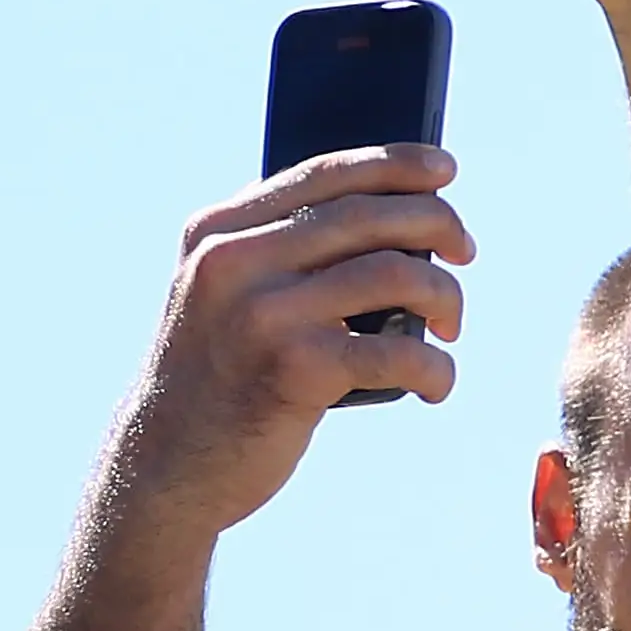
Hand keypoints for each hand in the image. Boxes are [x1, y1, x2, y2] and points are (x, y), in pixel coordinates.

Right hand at [104, 149, 474, 540]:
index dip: (396, 163)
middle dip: (439, 225)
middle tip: (465, 253)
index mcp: (217, 231)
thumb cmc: (219, 377)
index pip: (324, 174)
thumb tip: (394, 210)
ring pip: (396, 272)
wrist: (165, 467)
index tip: (446, 170)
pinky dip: (436, 368)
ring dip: (445, 295)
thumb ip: (278, 248)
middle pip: (370, 215)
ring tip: (450, 325)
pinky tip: (437, 383)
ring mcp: (263, 314)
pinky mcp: (294, 371)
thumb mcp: (224, 293)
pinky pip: (399, 352)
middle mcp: (234, 262)